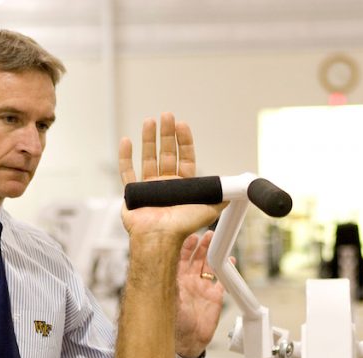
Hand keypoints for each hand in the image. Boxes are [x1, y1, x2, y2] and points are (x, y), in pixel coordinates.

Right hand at [118, 112, 224, 240]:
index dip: (184, 141)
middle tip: (167, 116)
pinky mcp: (132, 193)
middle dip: (166, 134)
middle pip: (166, 154)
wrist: (161, 237)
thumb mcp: (210, 208)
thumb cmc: (182, 226)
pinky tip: (126, 141)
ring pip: (147, 158)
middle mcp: (165, 185)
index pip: (184, 158)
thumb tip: (236, 188)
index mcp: (182, 187)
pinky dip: (125, 157)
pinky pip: (126, 172)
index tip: (182, 125)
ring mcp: (148, 188)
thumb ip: (221, 195)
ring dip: (148, 139)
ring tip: (150, 121)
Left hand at [175, 231, 224, 357]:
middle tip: (206, 234)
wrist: (186, 343)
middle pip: (195, 258)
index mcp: (175, 281)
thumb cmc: (172, 325)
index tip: (189, 236)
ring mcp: (202, 288)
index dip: (184, 246)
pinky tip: (231, 261)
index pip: (179, 257)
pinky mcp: (215, 297)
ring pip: (208, 265)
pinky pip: (222, 280)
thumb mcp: (169, 303)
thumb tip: (166, 269)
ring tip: (216, 241)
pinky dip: (227, 270)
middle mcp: (188, 282)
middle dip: (200, 245)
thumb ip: (171, 287)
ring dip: (212, 253)